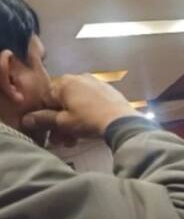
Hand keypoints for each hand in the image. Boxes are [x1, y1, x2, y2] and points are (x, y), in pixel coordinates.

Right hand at [21, 74, 139, 138]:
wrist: (122, 122)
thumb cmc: (89, 120)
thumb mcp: (64, 122)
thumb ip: (44, 119)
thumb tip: (26, 119)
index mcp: (64, 82)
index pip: (46, 98)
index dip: (45, 116)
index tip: (49, 130)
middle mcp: (79, 78)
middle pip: (63, 102)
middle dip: (60, 123)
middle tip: (61, 140)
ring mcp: (95, 83)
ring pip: (77, 104)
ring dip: (73, 122)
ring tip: (74, 140)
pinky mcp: (108, 91)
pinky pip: (91, 102)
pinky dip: (87, 114)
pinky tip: (89, 129)